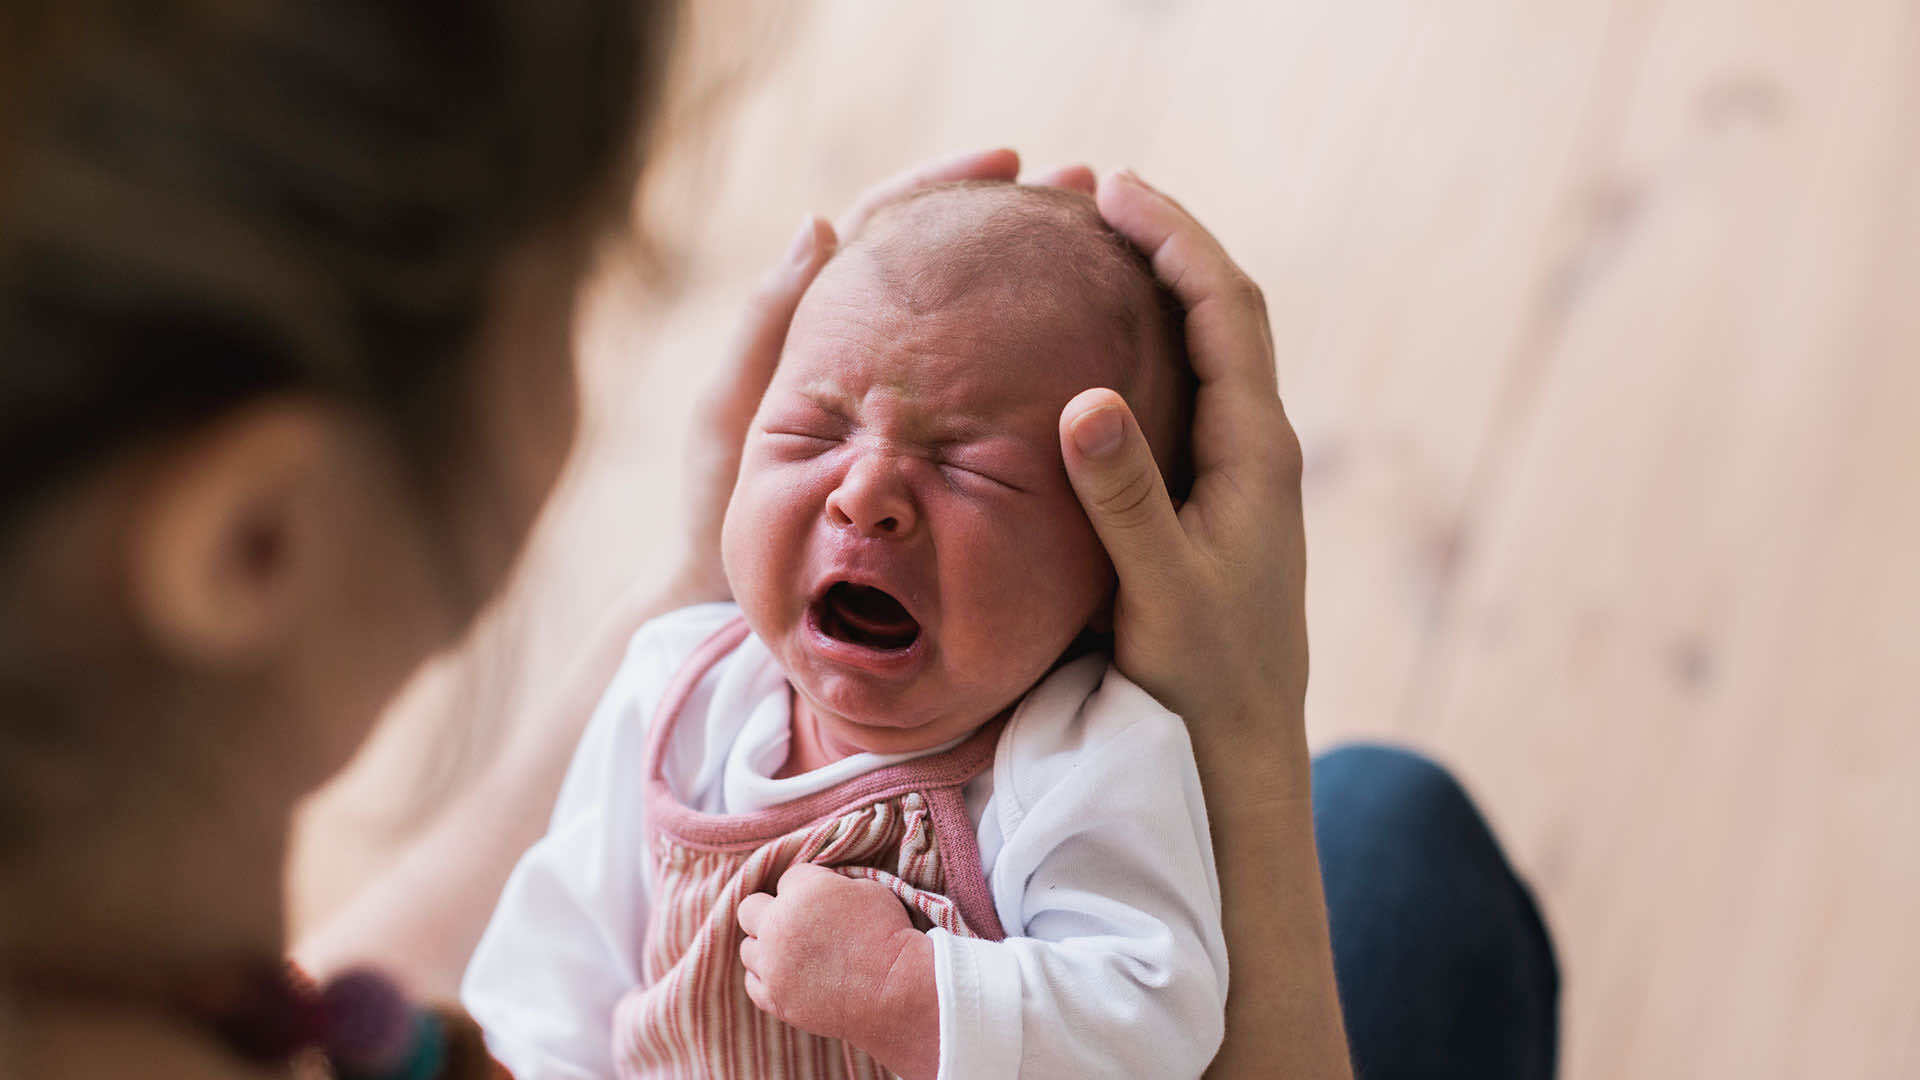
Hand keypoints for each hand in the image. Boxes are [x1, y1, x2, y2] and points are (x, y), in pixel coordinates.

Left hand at [668, 149, 1098, 604]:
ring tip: (1109, 252)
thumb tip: (822, 223)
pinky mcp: (944, 456)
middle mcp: (880, 354)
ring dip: (1042, 283)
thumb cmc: (722, 511)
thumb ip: (767, 325)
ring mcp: (917, 405)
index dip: (946, 186)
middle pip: (954, 265)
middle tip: (1087, 191)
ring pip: (985, 327)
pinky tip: (1097, 353)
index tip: (1008, 161)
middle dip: (1019, 222)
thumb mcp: (733, 414)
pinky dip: (1042, 366)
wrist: (741, 608)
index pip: (891, 226)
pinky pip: (999, 398)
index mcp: (825, 324)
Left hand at [736, 865, 937, 1078]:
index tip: (825, 902)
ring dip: (766, 947)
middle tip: (795, 923)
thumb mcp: (867, 889)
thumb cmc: (890, 936)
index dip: (808, 888)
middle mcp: (778, 925)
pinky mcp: (775, 998)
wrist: (898, 990)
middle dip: (769, 911)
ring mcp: (772, 966)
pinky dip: (767, 978)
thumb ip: (830, 884)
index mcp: (803, 891)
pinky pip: (753, 982)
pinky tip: (789, 976)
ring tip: (794, 954)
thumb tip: (817, 889)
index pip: (788, 878)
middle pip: (750, 908)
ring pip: (748, 949)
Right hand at [1060, 170, 1307, 746]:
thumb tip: (1086, 398)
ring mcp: (1241, 474)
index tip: (1113, 189)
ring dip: (1161, 288)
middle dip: (1167, 243)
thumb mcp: (1159, 591)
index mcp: (1257, 451)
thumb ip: (1125, 499)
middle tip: (1096, 194)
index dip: (1174, 238)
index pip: (1225, 309)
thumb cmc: (1203, 678)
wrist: (1241, 751)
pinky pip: (1188, 394)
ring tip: (1095, 247)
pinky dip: (1149, 346)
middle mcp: (1258, 449)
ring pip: (1208, 350)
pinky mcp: (1216, 501)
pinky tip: (1100, 351)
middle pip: (1224, 312)